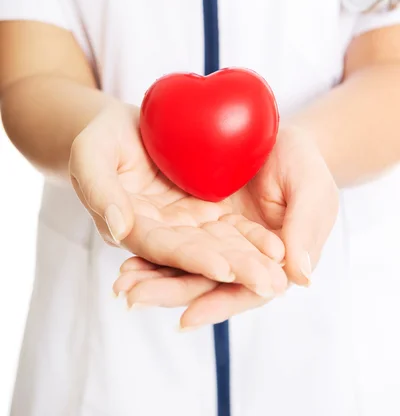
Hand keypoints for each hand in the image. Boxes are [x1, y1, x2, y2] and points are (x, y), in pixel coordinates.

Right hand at [69, 102, 286, 294]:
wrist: (120, 126)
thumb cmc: (98, 137)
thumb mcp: (89, 155)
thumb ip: (99, 191)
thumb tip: (121, 231)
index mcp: (130, 228)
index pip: (163, 249)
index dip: (192, 258)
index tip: (223, 268)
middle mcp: (161, 233)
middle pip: (198, 255)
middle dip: (234, 271)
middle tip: (269, 283)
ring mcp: (184, 223)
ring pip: (219, 246)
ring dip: (249, 261)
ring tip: (280, 275)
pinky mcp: (202, 209)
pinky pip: (229, 227)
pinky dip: (251, 238)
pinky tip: (277, 247)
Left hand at [113, 125, 338, 327]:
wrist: (281, 136)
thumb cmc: (305, 165)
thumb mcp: (313, 192)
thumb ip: (306, 230)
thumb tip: (300, 278)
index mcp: (271, 262)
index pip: (243, 291)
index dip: (217, 304)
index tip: (186, 318)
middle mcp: (238, 257)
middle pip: (204, 282)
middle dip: (170, 292)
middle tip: (134, 298)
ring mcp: (215, 238)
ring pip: (183, 263)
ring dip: (154, 275)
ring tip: (123, 283)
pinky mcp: (197, 217)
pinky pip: (173, 235)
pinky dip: (151, 246)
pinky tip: (127, 254)